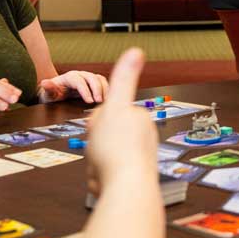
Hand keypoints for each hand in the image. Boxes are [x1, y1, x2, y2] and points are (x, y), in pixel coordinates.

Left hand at [38, 70, 108, 103]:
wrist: (56, 93)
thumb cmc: (52, 95)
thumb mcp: (47, 94)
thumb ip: (48, 89)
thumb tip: (45, 83)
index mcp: (69, 77)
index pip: (79, 81)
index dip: (85, 91)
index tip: (89, 101)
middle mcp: (80, 75)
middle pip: (92, 78)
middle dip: (97, 89)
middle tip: (99, 101)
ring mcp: (88, 78)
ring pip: (100, 79)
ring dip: (104, 89)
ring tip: (106, 101)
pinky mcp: (94, 83)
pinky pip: (103, 83)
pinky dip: (107, 90)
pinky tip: (108, 100)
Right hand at [85, 48, 157, 197]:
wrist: (125, 187)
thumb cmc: (116, 147)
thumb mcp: (115, 106)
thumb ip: (123, 79)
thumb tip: (136, 50)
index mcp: (140, 119)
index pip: (107, 114)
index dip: (97, 122)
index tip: (101, 131)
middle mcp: (143, 137)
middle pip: (104, 134)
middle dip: (96, 145)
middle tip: (101, 151)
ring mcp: (137, 157)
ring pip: (102, 154)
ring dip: (96, 161)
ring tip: (102, 166)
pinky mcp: (130, 175)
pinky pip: (104, 171)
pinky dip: (99, 175)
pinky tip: (103, 179)